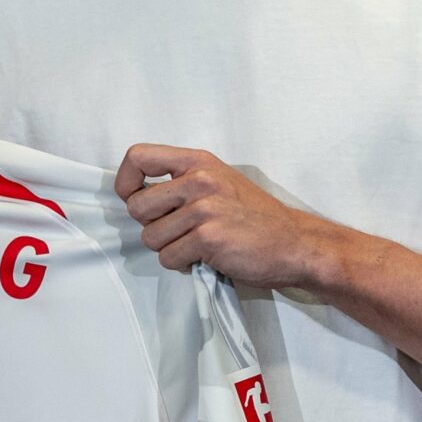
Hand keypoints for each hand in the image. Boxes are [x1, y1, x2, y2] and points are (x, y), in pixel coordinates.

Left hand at [115, 143, 342, 287]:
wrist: (295, 243)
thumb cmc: (255, 217)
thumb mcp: (219, 181)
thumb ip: (182, 181)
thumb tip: (137, 195)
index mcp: (198, 161)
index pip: (138, 157)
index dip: (126, 183)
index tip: (134, 199)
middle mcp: (199, 179)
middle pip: (137, 206)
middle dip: (151, 226)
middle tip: (178, 232)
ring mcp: (204, 208)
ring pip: (150, 237)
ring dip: (169, 249)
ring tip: (195, 245)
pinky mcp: (208, 237)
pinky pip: (169, 258)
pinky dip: (182, 264)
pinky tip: (205, 258)